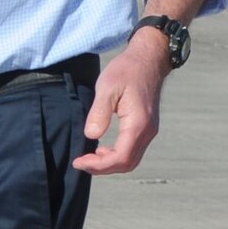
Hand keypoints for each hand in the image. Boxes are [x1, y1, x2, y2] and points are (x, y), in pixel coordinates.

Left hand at [73, 37, 166, 175]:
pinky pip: (133, 150)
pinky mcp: (146, 127)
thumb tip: (91, 135)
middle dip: (102, 168)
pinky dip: (116, 155)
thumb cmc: (127, 70)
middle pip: (127, 163)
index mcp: (138, 123)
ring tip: (88, 157)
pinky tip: (101, 149)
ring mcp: (149, 130)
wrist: (148, 60)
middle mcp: (147, 131)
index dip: (99, 165)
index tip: (78, 161)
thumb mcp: (107, 87)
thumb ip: (99, 112)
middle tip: (80, 162)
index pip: (120, 157)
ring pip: (131, 159)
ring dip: (109, 163)